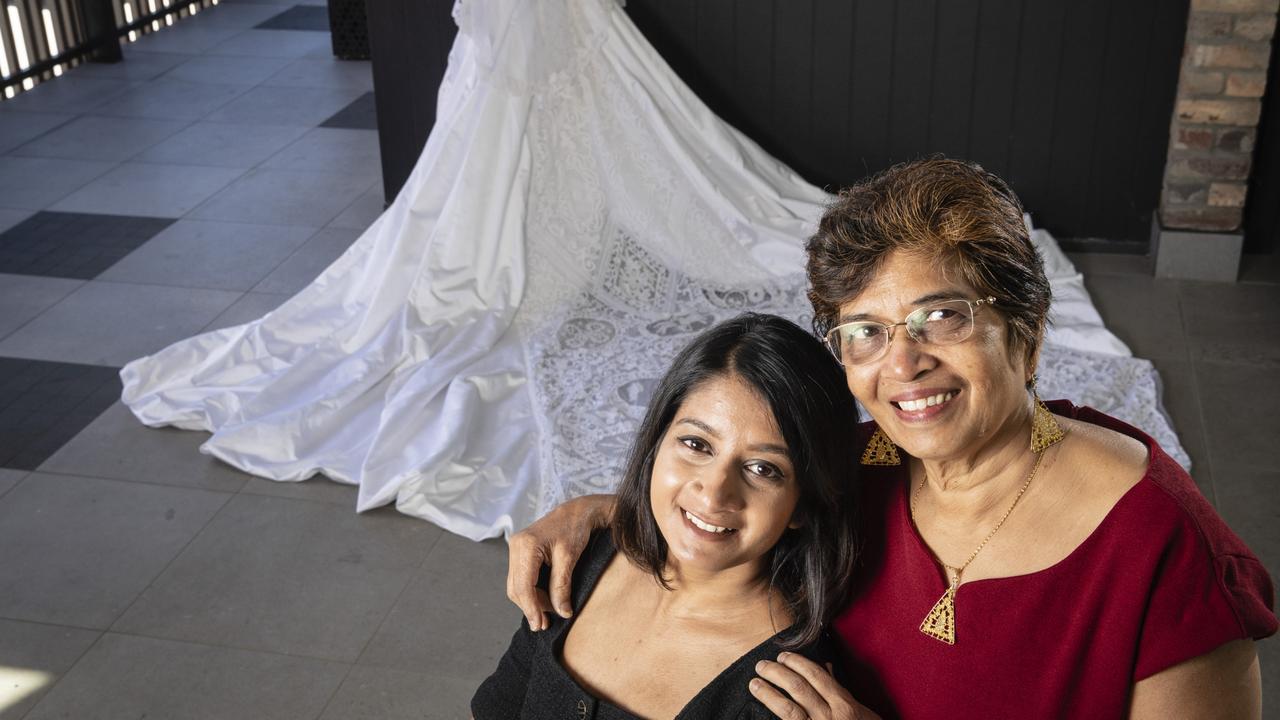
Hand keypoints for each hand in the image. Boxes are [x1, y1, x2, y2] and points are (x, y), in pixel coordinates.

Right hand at [505, 494, 614, 629]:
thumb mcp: (569, 558)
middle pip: (516, 588)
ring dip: (532, 601)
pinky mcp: (520, 552)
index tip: (540, 625)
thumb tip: (562, 612)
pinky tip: (545, 599)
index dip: (531, 608)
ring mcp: (516, 549)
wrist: (576, 511)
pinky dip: (532, 591)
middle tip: (546, 623)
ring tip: (550, 612)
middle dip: (531, 607)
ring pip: (516, 585)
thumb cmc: (574, 529)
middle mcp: (515, 546)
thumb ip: (562, 586)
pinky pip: (520, 578)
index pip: (523, 586)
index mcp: (526, 546)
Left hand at [750, 652, 878, 719]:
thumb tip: (826, 668)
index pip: (816, 676)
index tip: (782, 656)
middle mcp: (829, 718)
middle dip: (777, 673)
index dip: (797, 663)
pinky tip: (759, 713)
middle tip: (762, 665)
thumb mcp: (862, 713)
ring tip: (754, 683)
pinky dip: (772, 718)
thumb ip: (841, 691)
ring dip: (768, 694)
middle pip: (798, 688)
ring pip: (788, 709)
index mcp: (844, 706)